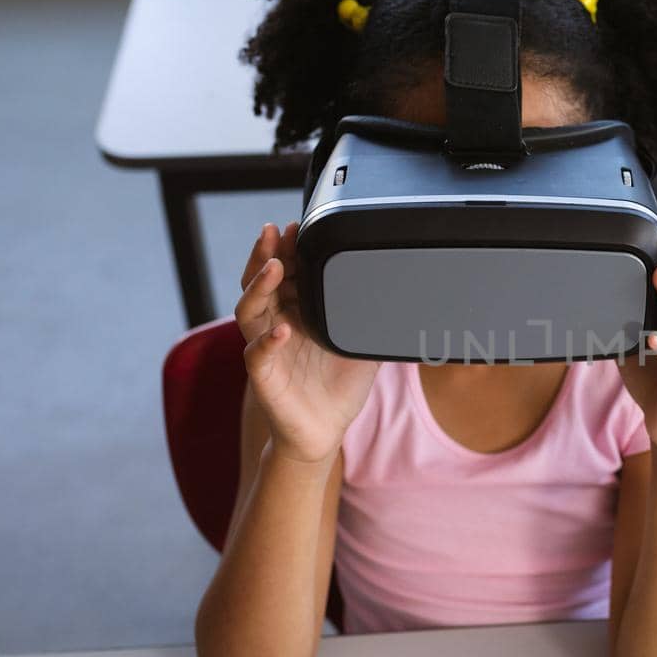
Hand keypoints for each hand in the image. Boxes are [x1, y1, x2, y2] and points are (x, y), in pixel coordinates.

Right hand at [236, 222, 377, 463]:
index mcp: (296, 312)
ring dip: (260, 287)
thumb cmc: (339, 385)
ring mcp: (266, 349)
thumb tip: (407, 290)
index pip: (284, 273)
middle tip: (274, 231)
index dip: (287, 249)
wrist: (325, 430)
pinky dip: (267, 342)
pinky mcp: (264, 378)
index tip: (297, 225)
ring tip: (275, 267)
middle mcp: (276, 324)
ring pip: (249, 310)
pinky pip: (257, 355)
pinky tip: (282, 331)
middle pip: (260, 282)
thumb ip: (376, 317)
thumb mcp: (365, 343)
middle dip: (266, 254)